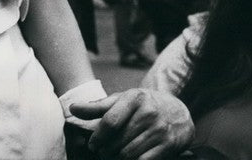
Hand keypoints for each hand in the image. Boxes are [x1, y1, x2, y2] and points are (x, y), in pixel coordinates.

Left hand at [70, 89, 193, 159]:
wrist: (178, 112)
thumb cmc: (144, 105)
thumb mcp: (123, 100)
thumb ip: (98, 106)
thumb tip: (73, 108)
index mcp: (134, 97)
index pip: (110, 120)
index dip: (98, 137)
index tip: (92, 145)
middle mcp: (148, 112)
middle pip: (118, 141)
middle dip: (105, 151)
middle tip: (102, 152)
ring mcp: (159, 130)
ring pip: (128, 154)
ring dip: (116, 159)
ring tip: (112, 156)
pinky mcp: (168, 145)